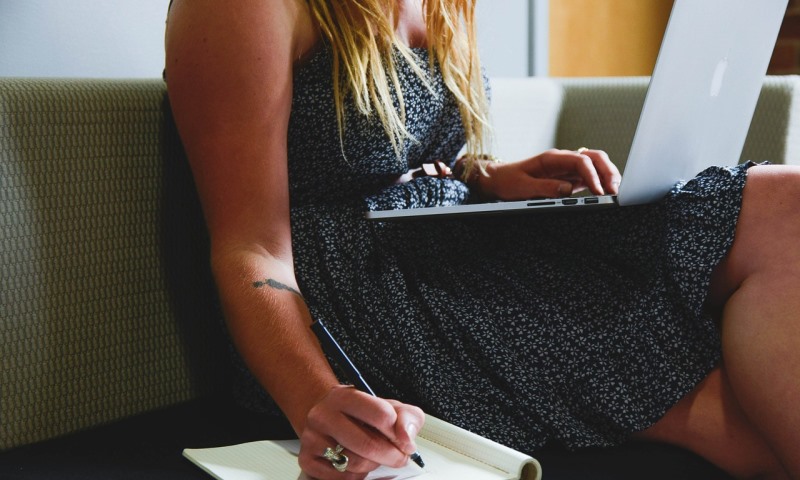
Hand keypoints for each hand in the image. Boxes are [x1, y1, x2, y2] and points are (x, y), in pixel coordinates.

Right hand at [298, 385, 424, 478]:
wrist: (329, 417)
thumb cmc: (361, 415)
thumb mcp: (389, 407)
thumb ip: (406, 418)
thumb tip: (406, 438)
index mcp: (345, 396)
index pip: (381, 415)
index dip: (399, 433)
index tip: (403, 440)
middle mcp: (323, 415)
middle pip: (368, 445)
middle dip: (391, 456)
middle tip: (398, 457)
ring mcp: (312, 438)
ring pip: (355, 463)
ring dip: (373, 464)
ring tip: (374, 455)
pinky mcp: (307, 459)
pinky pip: (342, 477)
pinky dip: (357, 475)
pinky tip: (357, 462)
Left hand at [476, 148, 620, 200]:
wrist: (499, 180)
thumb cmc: (508, 181)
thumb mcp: (522, 187)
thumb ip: (544, 188)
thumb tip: (567, 190)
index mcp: (552, 158)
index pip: (580, 160)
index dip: (592, 175)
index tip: (599, 191)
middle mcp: (564, 160)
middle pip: (595, 157)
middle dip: (608, 171)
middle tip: (616, 191)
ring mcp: (568, 169)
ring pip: (596, 166)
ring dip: (608, 176)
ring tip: (616, 193)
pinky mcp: (570, 179)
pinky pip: (591, 177)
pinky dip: (602, 184)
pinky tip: (607, 194)